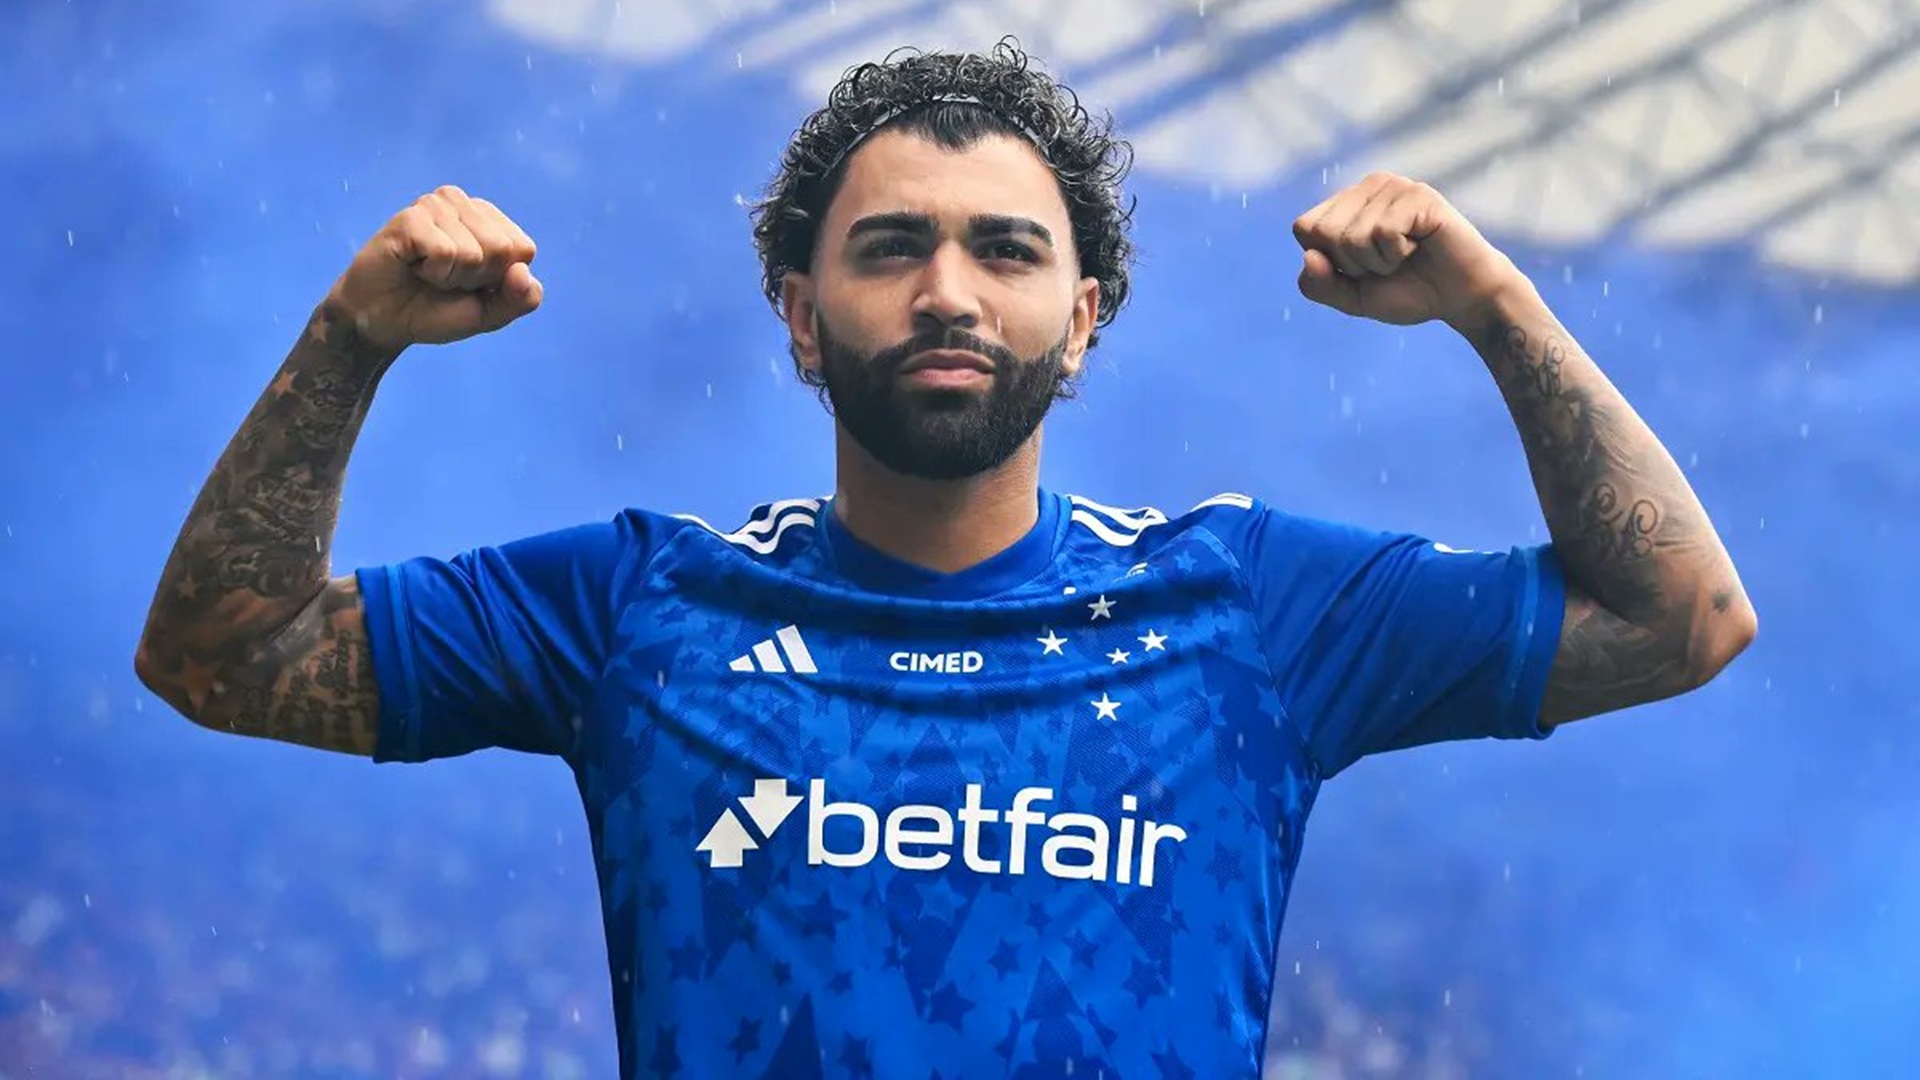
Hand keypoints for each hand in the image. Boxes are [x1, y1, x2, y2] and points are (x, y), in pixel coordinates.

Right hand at [325, 186, 542, 350]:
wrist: (385, 322)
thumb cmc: (437, 311)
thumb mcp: (491, 314)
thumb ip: (521, 299)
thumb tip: (523, 271)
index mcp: (492, 222)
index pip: (524, 249)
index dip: (499, 280)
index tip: (471, 284)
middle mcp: (466, 206)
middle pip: (502, 248)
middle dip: (475, 278)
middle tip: (446, 279)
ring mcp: (437, 206)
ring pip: (472, 252)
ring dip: (450, 277)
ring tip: (428, 273)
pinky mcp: (411, 216)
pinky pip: (444, 252)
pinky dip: (432, 272)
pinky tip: (413, 265)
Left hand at [1291, 172, 1529, 331]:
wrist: (1460, 298)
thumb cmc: (1408, 291)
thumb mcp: (1352, 299)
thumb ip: (1319, 286)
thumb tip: (1308, 257)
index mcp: (1345, 205)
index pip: (1304, 228)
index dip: (1329, 261)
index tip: (1361, 268)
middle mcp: (1367, 188)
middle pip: (1323, 231)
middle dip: (1353, 263)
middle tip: (1387, 263)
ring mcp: (1393, 186)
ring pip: (1353, 236)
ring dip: (1380, 261)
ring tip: (1406, 255)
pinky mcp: (1418, 194)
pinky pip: (1384, 232)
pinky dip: (1398, 252)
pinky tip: (1419, 245)